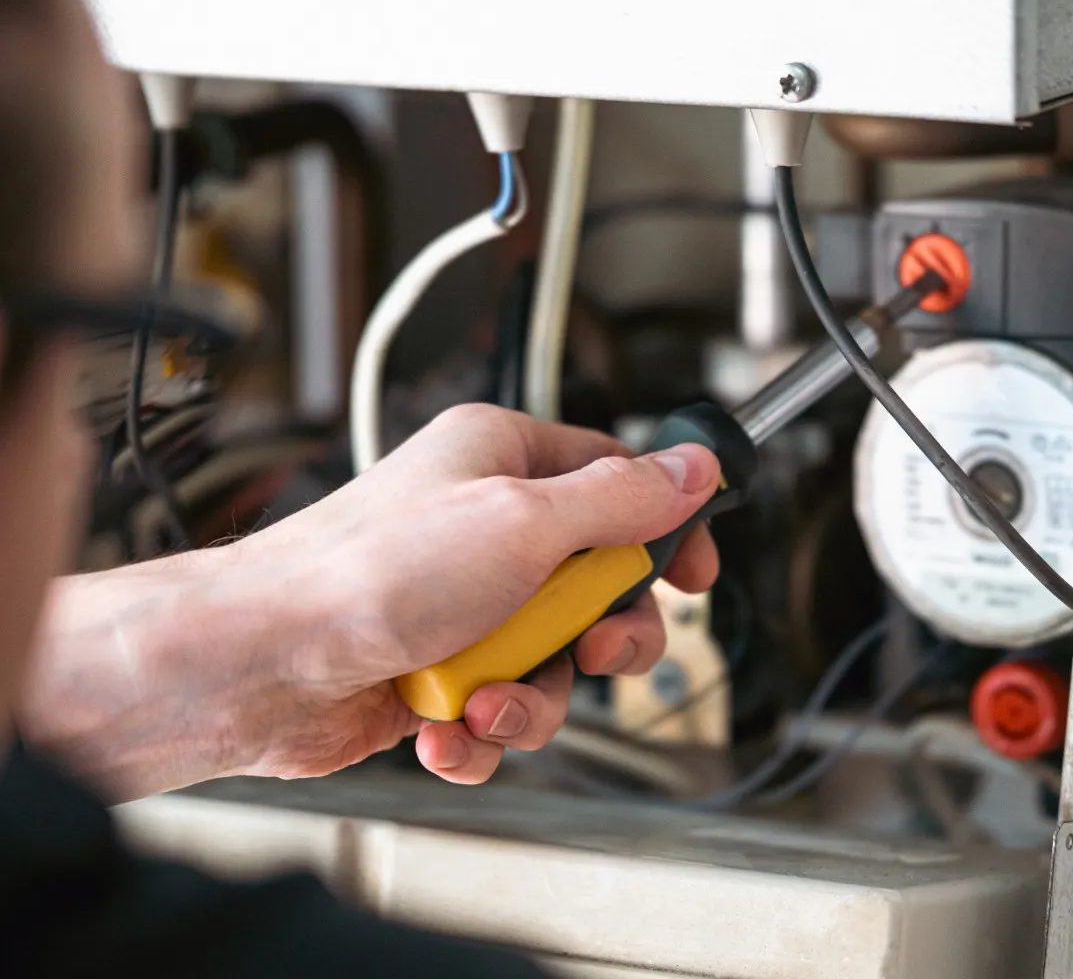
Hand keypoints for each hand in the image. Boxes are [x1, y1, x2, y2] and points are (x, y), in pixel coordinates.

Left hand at [23, 405, 719, 796]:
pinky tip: (448, 728)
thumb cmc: (365, 574)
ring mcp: (462, 605)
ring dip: (533, 697)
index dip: (665, 529)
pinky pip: (501, 709)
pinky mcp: (438, 671)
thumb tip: (694, 468)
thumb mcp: (524, 521)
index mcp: (503, 460)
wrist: (259, 665)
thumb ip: (622, 500)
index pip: (618, 481)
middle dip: (602, 636)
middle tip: (591, 647)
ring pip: (555, 661)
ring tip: (488, 699)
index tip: (693, 575)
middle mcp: (485, 528)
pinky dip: (482, 731)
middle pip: (599, 586)